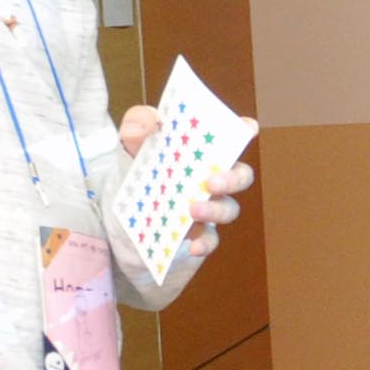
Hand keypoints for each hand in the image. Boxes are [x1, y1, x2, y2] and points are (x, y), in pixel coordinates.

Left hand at [116, 104, 247, 260]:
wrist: (121, 222)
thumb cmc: (135, 175)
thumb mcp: (129, 148)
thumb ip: (136, 127)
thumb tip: (148, 123)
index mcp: (200, 151)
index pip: (228, 137)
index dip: (242, 130)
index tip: (248, 127)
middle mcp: (212, 178)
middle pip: (239, 175)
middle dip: (233, 178)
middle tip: (212, 181)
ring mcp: (209, 207)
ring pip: (228, 208)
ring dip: (215, 210)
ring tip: (193, 210)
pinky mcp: (199, 233)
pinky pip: (211, 239)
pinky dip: (205, 243)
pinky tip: (193, 246)